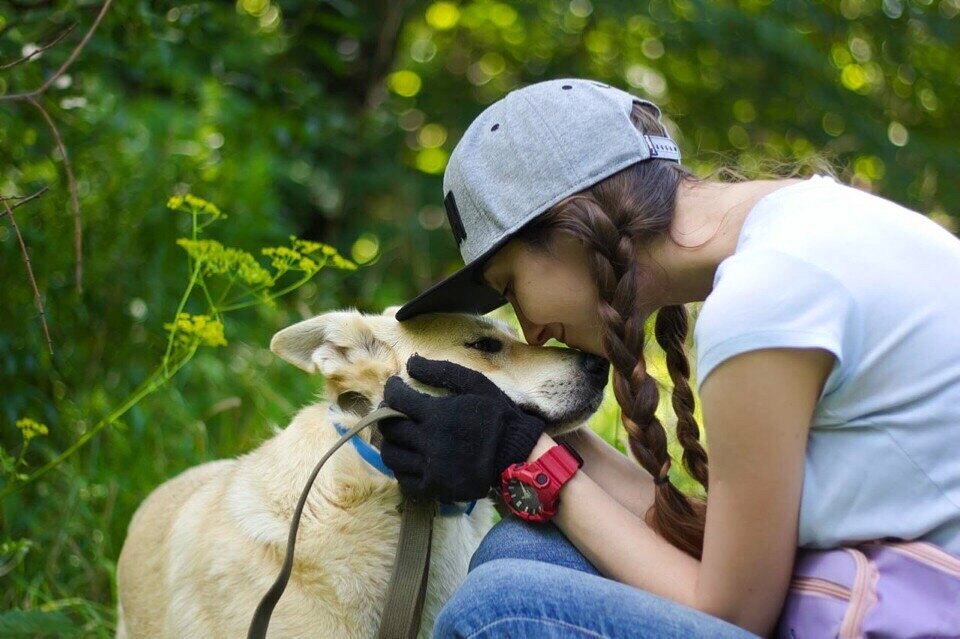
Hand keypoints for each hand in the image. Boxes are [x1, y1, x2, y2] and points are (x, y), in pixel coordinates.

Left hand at [378, 354, 545, 501]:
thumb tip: (410, 362)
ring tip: (399, 434)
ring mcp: (431, 467)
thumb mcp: (476, 384)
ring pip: (391, 455)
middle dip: (385, 414)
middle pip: (389, 428)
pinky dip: (401, 467)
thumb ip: (442, 371)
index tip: (394, 385)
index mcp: (438, 414)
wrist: (518, 454)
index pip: (397, 399)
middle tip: (392, 409)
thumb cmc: (498, 415)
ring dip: (390, 441)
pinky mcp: (435, 487)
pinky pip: (404, 479)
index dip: (391, 389)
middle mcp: (430, 442)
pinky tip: (410, 457)